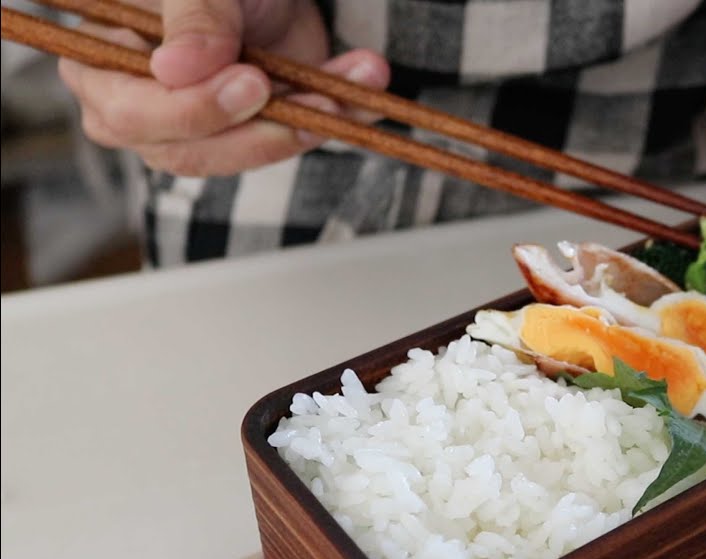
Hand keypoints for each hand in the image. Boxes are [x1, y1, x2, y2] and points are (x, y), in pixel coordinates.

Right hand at [57, 0, 390, 175]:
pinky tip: (365, 91)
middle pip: (188, 152)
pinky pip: (289, 141)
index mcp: (101, 62)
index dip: (193, 109)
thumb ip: (193, 18)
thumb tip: (176, 70)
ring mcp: (194, 128)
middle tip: (315, 100)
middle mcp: (138, 107)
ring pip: (244, 156)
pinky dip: (336, 117)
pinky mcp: (248, 133)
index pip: (130, 113)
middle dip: (259, 132)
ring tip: (354, 85)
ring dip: (309, 124)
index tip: (251, 83)